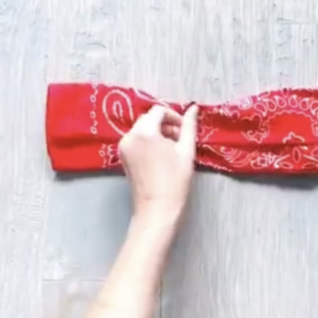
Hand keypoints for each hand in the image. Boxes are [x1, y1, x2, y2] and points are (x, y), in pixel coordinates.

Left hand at [119, 104, 198, 228]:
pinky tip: (162, 158)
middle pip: (149, 120)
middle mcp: (129, 136)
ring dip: (158, 134)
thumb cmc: (175, 181)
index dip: (174, 117)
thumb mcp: (186, 151)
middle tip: (181, 141)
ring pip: (142, 131)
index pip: (158, 111)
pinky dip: (149, 143)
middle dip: (166, 125)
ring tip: (173, 151)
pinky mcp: (124, 158)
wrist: (158, 209)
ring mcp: (124, 148)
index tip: (185, 130)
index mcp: (144, 131)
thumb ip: (189, 126)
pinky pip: (137, 142)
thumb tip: (193, 108)